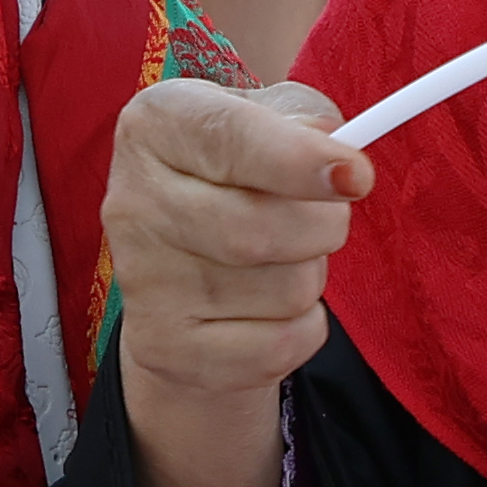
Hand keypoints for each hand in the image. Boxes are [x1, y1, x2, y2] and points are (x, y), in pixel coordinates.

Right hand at [107, 80, 366, 486]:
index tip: (357, 174)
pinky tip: (265, 329)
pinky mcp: (170, 362)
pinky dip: (297, 340)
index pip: (218, 126)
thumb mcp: (270, 139)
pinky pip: (282, 347)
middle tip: (323, 226)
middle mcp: (128, 203)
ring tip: (282, 274)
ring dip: (309, 283)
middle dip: (321, 230)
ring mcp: (144, 288)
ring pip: (283, 283)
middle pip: (268, 219)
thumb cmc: (245, 204)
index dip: (295, 153)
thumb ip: (309, 126)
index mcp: (153, 124)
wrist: (185, 324)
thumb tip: (348, 155)